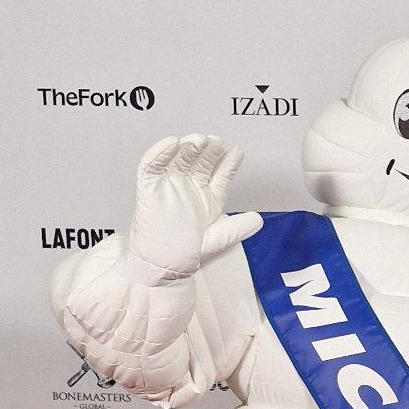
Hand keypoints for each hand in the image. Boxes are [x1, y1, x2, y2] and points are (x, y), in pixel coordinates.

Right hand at [129, 135, 260, 276]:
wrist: (162, 267)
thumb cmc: (186, 255)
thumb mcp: (218, 239)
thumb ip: (238, 227)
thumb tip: (259, 219)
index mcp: (207, 198)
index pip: (220, 174)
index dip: (229, 163)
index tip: (237, 152)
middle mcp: (189, 188)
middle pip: (200, 160)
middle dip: (209, 150)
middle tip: (216, 142)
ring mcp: (169, 185)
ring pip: (179, 158)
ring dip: (188, 147)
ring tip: (199, 141)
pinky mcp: (149, 188)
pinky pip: (152, 165)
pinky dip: (160, 152)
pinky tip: (172, 143)